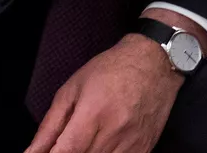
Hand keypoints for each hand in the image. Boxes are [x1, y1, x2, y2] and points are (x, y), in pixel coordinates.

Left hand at [24, 34, 180, 152]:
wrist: (156, 62)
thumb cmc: (112, 69)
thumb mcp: (72, 89)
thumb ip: (50, 126)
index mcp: (93, 114)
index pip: (66, 152)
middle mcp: (114, 131)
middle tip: (65, 144)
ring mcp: (132, 143)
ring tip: (84, 143)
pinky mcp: (145, 149)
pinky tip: (100, 147)